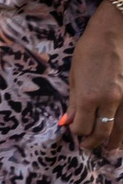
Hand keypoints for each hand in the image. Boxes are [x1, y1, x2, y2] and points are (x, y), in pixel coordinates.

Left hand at [67, 4, 122, 152]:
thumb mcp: (74, 77)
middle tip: (89, 147)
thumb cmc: (89, 52)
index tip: (75, 131)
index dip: (77, 132)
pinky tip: (122, 134)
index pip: (82, 127)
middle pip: (103, 132)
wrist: (114, 35)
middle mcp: (109, 101)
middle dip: (94, 142)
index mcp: (88, 97)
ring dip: (115, 142)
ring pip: (122, 129)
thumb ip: (72, 103)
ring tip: (110, 149)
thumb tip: (66, 123)